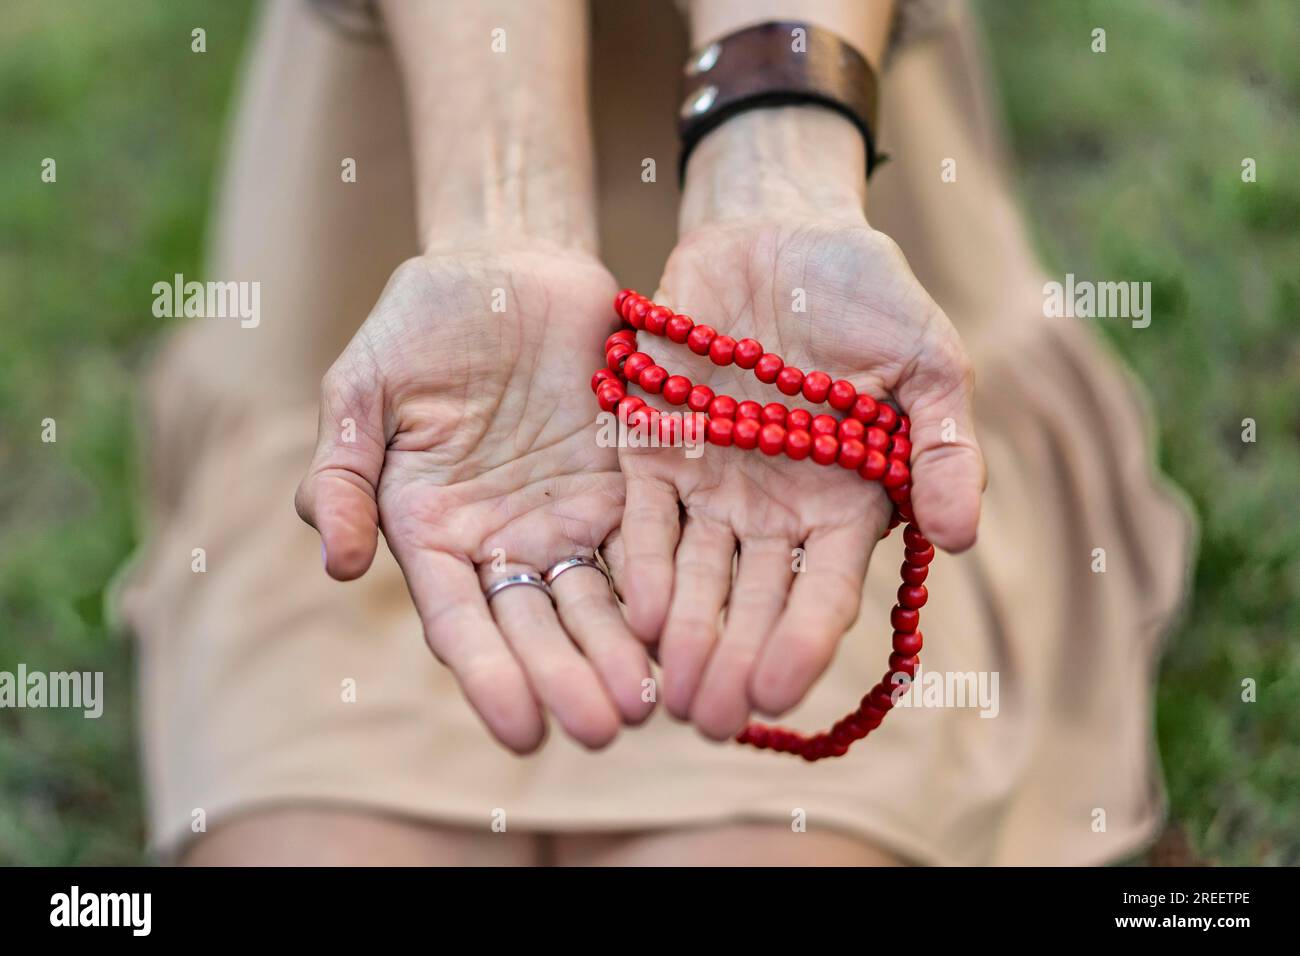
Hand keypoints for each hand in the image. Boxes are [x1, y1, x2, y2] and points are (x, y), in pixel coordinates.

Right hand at [295, 249, 653, 752]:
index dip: (491, 676)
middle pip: (539, 625)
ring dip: (626, 652)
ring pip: (602, 598)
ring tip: (656, 699)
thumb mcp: (361, 385)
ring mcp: (570, 514)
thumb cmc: (420, 323)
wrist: (505, 264)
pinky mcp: (628, 480)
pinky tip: (694, 625)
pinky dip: (669, 583)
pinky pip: (651, 538)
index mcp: (434, 530)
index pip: (463, 620)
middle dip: (570, 678)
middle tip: (605, 729)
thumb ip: (339, 471)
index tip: (522, 732)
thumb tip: (332, 562)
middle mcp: (506, 539)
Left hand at [614, 109, 983, 740]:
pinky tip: (633, 613)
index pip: (824, 591)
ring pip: (694, 575)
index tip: (774, 695)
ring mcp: (710, 483)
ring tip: (663, 695)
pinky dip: (639, 563)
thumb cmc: (867, 294)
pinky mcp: (653, 447)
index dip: (801, 644)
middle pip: (752, 602)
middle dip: (730, 662)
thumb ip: (945, 445)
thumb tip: (963, 535)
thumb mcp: (928, 361)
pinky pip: (641, 517)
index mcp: (843, 502)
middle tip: (706, 719)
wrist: (780, 230)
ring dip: (681, 635)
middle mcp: (773, 510)